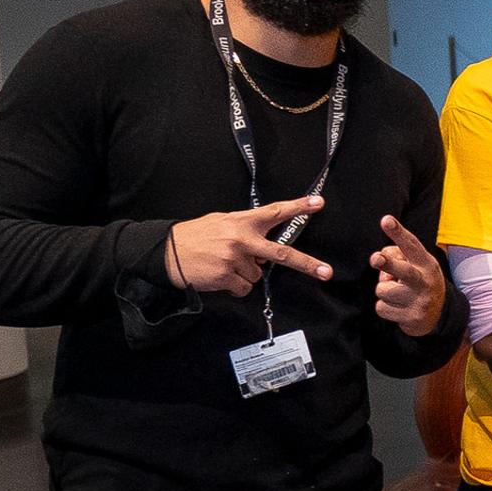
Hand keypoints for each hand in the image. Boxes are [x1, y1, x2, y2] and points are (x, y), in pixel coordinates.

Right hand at [165, 196, 331, 299]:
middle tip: (326, 271)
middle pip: (281, 253)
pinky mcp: (227, 277)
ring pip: (257, 275)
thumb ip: (245, 232)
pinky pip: (244, 288)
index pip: (274, 212)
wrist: (166, 252)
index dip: (298, 207)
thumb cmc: (195, 237)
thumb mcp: (220, 223)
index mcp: (241, 221)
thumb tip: (264, 252)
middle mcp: (241, 239)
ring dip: (245, 274)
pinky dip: (235, 286)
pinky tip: (220, 275)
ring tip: (223, 264)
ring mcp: (235, 259)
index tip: (318, 202)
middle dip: (306, 264)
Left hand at [371, 215, 447, 335]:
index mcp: (426, 264)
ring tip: (398, 293)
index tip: (386, 220)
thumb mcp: (416, 264)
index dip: (398, 232)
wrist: (438, 315)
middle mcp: (424, 281)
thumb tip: (379, 259)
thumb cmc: (419, 281)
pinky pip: (381, 308)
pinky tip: (398, 307)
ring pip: (382, 290)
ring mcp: (419, 301)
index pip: (410, 245)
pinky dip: (385, 307)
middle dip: (388, 264)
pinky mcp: (411, 318)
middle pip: (402, 270)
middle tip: (376, 258)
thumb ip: (397, 255)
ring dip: (384, 291)